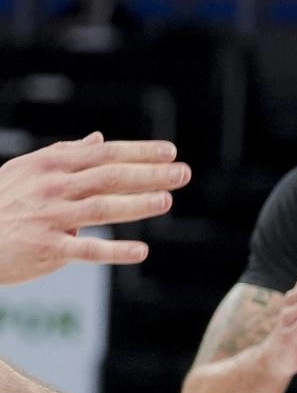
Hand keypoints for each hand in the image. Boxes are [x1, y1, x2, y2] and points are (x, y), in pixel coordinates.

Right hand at [0, 133, 189, 284]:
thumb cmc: (2, 201)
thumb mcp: (27, 170)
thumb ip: (64, 154)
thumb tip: (98, 139)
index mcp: (51, 166)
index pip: (103, 155)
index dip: (138, 152)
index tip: (170, 152)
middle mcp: (53, 188)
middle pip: (109, 177)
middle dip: (149, 174)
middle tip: (183, 173)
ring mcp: (50, 218)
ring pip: (102, 208)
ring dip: (137, 204)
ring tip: (167, 201)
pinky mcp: (48, 248)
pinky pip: (86, 249)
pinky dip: (114, 250)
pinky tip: (141, 252)